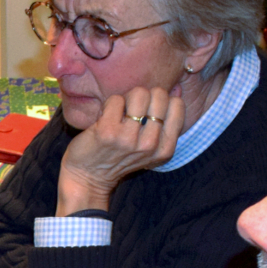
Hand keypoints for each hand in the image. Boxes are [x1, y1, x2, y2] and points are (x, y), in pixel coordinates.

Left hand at [56, 87, 185, 213]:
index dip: (161, 101)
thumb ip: (164, 124)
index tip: (147, 113)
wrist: (88, 177)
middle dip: (144, 97)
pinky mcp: (108, 131)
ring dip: (127, 99)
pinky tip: (104, 119)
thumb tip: (177, 90)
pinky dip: (109, 104)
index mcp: (165, 148)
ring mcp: (129, 138)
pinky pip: (116, 99)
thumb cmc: (118, 156)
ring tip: (119, 114)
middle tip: (131, 112)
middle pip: (160, 95)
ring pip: (140, 93)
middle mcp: (151, 144)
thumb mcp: (150, 147)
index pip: (177, 105)